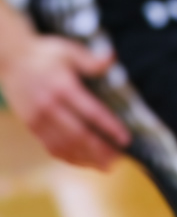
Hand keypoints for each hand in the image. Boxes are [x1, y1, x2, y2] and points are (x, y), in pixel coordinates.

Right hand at [0, 32, 130, 171]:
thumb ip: (90, 59)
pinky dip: (68, 157)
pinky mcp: (32, 126)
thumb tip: (112, 58)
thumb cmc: (45, 54)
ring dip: (85, 159)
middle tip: (118, 159)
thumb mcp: (68, 50)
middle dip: (100, 150)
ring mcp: (38, 119)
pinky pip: (50, 147)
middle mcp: (50, 106)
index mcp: (63, 88)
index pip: (91, 112)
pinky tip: (83, 162)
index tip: (125, 139)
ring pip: (64, 145)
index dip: (109, 127)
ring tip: (105, 166)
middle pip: (78, 135)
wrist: (10, 60)